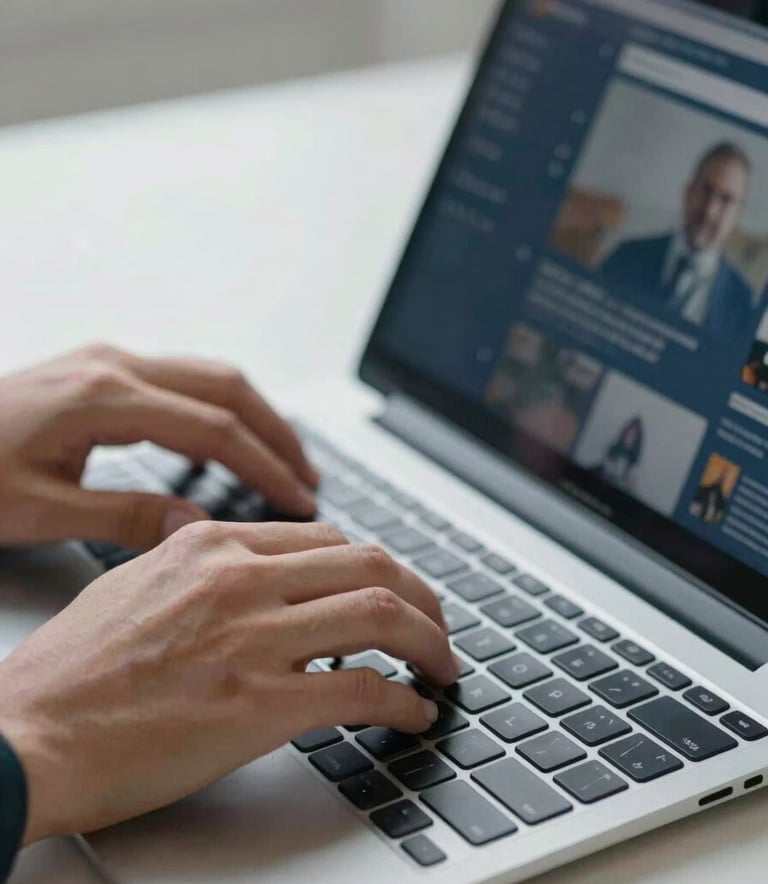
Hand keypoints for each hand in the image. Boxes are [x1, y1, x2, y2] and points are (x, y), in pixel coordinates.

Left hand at [0, 343, 318, 547]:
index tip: (298, 498)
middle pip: (225, 386)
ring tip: (283, 458)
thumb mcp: (36, 509)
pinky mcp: (99, 369)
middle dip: (276, 430)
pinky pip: (181, 379)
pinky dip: (220, 407)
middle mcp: (113, 365)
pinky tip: (228, 438)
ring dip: (254, 414)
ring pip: (208, 375)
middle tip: (309, 475)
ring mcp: (107, 361)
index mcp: (103, 398)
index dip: (264, 466)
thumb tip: (194, 523)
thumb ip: (123, 516)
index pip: (213, 428)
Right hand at [0, 521, 455, 843]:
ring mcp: (253, 637)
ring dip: (430, 641)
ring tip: (442, 666)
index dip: (376, 567)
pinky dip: (403, 698)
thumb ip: (199, 566)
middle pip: (371, 565)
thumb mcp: (137, 583)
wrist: (27, 734)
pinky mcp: (259, 703)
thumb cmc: (71, 670)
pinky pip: (362, 688)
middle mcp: (241, 578)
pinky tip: (413, 712)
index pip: (328, 540)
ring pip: (381, 615)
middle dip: (422, 596)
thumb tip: (243, 569)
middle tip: (438, 624)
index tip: (392, 591)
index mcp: (213, 545)